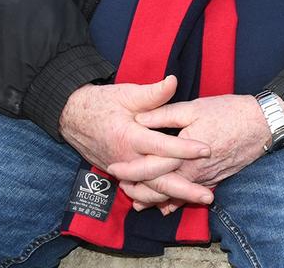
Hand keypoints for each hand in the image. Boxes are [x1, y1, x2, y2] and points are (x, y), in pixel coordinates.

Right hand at [60, 76, 213, 208]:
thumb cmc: (103, 104)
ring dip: (175, 197)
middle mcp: (126, 159)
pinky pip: (142, 191)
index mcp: (129, 137)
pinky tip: (177, 203)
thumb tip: (174, 81)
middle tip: (209, 196)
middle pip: (158, 180)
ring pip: (151, 190)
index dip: (185, 149)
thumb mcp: (127, 94)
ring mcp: (123, 170)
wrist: (74, 119)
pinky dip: (159, 198)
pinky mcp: (121, 175)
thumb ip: (153, 93)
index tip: (207, 150)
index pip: (161, 147)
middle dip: (185, 189)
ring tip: (199, 199)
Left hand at [108, 93, 283, 207]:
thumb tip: (139, 118)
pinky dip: (177, 202)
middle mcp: (193, 172)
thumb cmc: (230, 112)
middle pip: (159, 188)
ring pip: (175, 196)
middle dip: (138, 190)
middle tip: (121, 187)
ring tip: (137, 200)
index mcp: (183, 153)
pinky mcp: (215, 179)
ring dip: (155, 199)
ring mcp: (205, 179)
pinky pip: (192, 196)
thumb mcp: (195, 107)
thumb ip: (165, 114)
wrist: (263, 124)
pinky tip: (167, 205)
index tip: (113, 168)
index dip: (130, 169)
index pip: (149, 167)